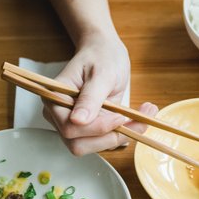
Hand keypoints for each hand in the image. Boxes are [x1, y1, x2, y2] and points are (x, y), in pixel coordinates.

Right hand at [42, 31, 157, 154]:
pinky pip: (104, 140)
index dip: (97, 128)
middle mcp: (59, 116)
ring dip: (121, 136)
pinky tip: (138, 118)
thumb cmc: (101, 56)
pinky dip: (123, 133)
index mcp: (55, 100)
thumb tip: (77, 121)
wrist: (105, 52)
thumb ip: (90, 98)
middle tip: (139, 122)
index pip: (69, 128)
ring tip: (144, 117)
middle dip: (110, 137)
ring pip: (94, 146)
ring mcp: (74, 124)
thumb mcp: (101, 74)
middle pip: (79, 145)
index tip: (120, 116)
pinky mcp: (90, 128)